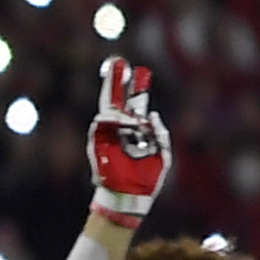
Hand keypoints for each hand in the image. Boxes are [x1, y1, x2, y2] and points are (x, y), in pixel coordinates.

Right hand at [85, 59, 168, 226]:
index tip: (141, 71)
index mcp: (136, 131)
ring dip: (121, 109)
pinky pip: (101, 124)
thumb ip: (160, 134)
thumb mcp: (163, 155)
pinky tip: (127, 123)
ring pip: (109, 111)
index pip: (135, 104)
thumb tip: (152, 113)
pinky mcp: (96, 143)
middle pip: (116, 100)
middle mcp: (120, 130)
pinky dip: (114, 120)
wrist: (130, 197)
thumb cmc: (146, 180)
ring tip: (134, 120)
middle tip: (118, 62)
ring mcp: (107, 136)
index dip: (137, 88)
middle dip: (117, 82)